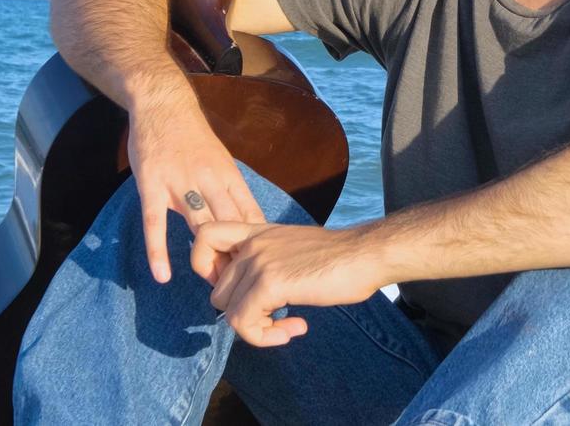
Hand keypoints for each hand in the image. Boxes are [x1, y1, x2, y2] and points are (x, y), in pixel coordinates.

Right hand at [125, 96, 265, 283]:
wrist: (162, 103)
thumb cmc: (192, 136)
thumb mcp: (220, 160)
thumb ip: (229, 191)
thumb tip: (248, 222)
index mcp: (229, 175)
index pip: (250, 215)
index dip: (259, 244)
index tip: (268, 268)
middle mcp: (209, 180)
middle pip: (229, 227)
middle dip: (238, 258)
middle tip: (245, 286)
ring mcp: (179, 183)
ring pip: (199, 227)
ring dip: (208, 259)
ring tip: (216, 287)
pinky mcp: (151, 185)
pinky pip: (155, 223)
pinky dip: (159, 250)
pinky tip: (163, 275)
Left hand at [192, 222, 387, 346]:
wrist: (365, 254)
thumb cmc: (339, 258)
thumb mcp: (292, 250)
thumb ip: (267, 264)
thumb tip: (252, 299)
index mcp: (256, 231)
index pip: (204, 237)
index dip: (207, 268)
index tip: (239, 287)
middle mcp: (252, 243)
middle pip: (217, 292)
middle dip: (244, 314)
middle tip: (275, 317)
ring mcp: (259, 262)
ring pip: (230, 313)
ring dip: (259, 330)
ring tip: (288, 326)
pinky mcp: (270, 283)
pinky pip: (245, 324)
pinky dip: (266, 337)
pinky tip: (296, 328)